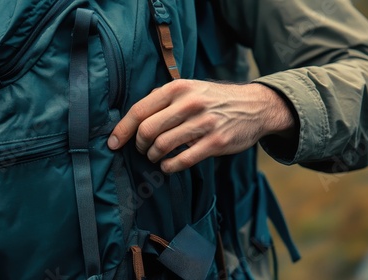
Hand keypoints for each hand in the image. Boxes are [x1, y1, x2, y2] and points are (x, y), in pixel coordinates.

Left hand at [108, 79, 294, 172]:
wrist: (255, 106)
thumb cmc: (215, 99)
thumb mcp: (191, 88)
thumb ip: (164, 99)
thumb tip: (134, 118)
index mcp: (179, 88)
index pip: (140, 110)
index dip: (122, 130)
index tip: (113, 143)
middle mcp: (190, 103)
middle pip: (147, 130)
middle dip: (138, 145)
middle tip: (142, 150)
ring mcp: (204, 123)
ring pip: (163, 146)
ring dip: (153, 157)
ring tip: (155, 157)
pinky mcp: (216, 142)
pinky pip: (183, 160)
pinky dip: (169, 167)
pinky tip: (168, 165)